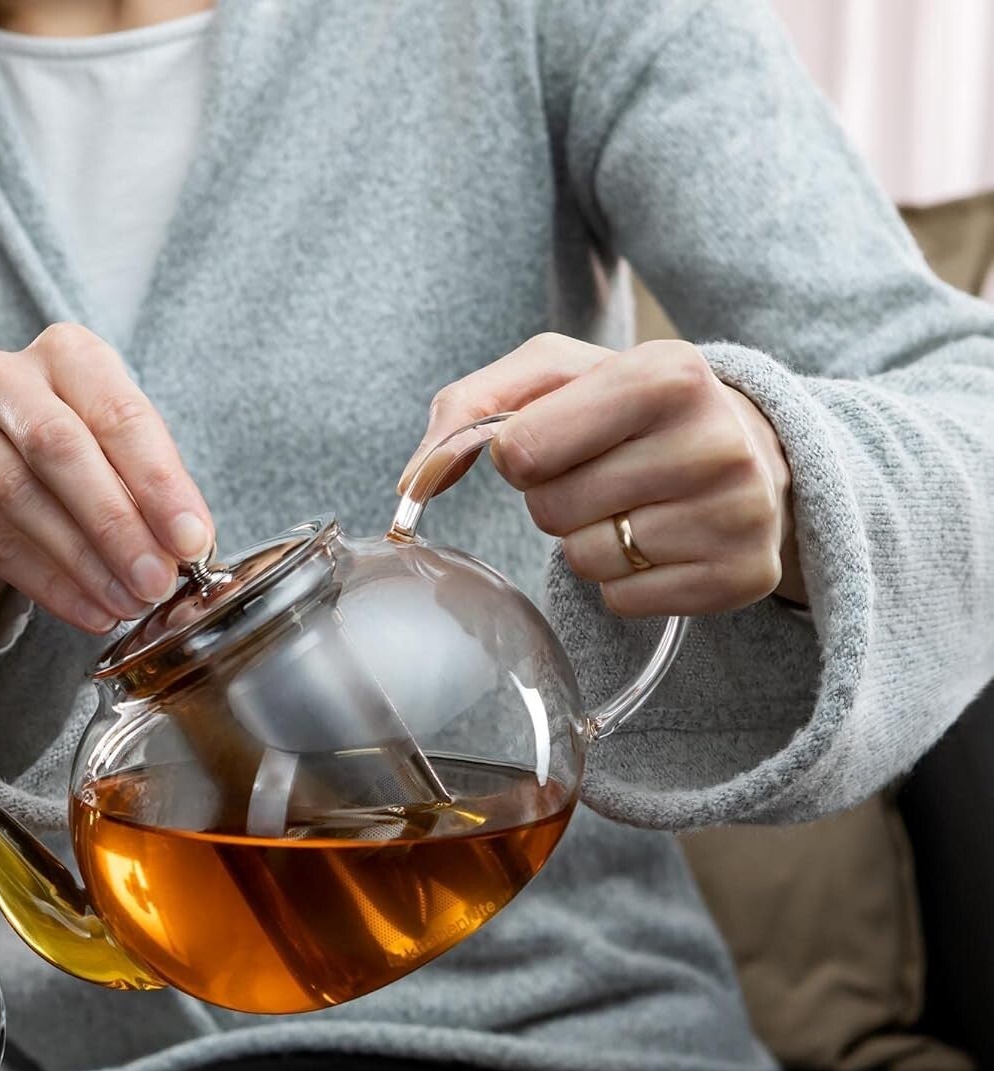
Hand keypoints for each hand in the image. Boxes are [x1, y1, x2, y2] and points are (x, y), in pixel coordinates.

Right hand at [0, 323, 214, 645]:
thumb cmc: (75, 460)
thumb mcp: (120, 454)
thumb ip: (151, 490)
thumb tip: (187, 546)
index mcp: (68, 354)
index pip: (119, 415)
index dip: (160, 483)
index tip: (192, 542)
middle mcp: (2, 377)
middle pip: (60, 448)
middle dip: (116, 524)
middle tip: (156, 582)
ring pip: (21, 498)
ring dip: (84, 562)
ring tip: (128, 604)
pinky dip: (51, 585)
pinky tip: (91, 612)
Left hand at [399, 334, 803, 614]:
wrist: (752, 450)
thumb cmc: (631, 409)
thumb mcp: (556, 376)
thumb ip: (469, 406)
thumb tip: (413, 481)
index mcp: (666, 372)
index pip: (522, 448)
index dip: (520, 454)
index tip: (554, 442)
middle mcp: (715, 441)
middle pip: (551, 510)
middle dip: (557, 498)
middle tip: (604, 474)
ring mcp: (737, 514)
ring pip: (586, 562)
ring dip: (589, 541)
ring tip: (634, 506)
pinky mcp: (741, 576)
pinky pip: (623, 602)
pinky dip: (623, 581)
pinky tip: (660, 542)